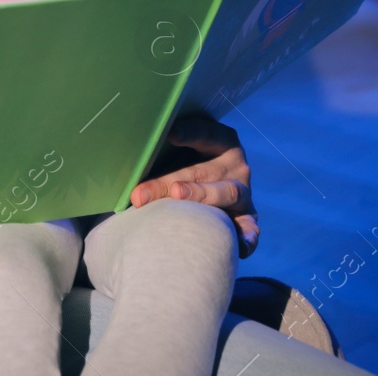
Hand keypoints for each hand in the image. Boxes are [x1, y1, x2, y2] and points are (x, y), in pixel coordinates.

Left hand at [129, 116, 258, 257]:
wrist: (211, 188)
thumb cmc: (185, 166)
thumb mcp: (179, 153)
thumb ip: (163, 151)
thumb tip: (127, 154)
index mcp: (222, 141)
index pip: (207, 133)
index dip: (190, 133)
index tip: (169, 133)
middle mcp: (235, 165)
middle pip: (202, 171)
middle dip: (168, 182)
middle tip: (141, 194)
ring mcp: (244, 192)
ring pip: (227, 192)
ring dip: (202, 195)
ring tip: (177, 196)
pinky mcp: (248, 218)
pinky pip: (250, 229)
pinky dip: (247, 237)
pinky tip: (238, 245)